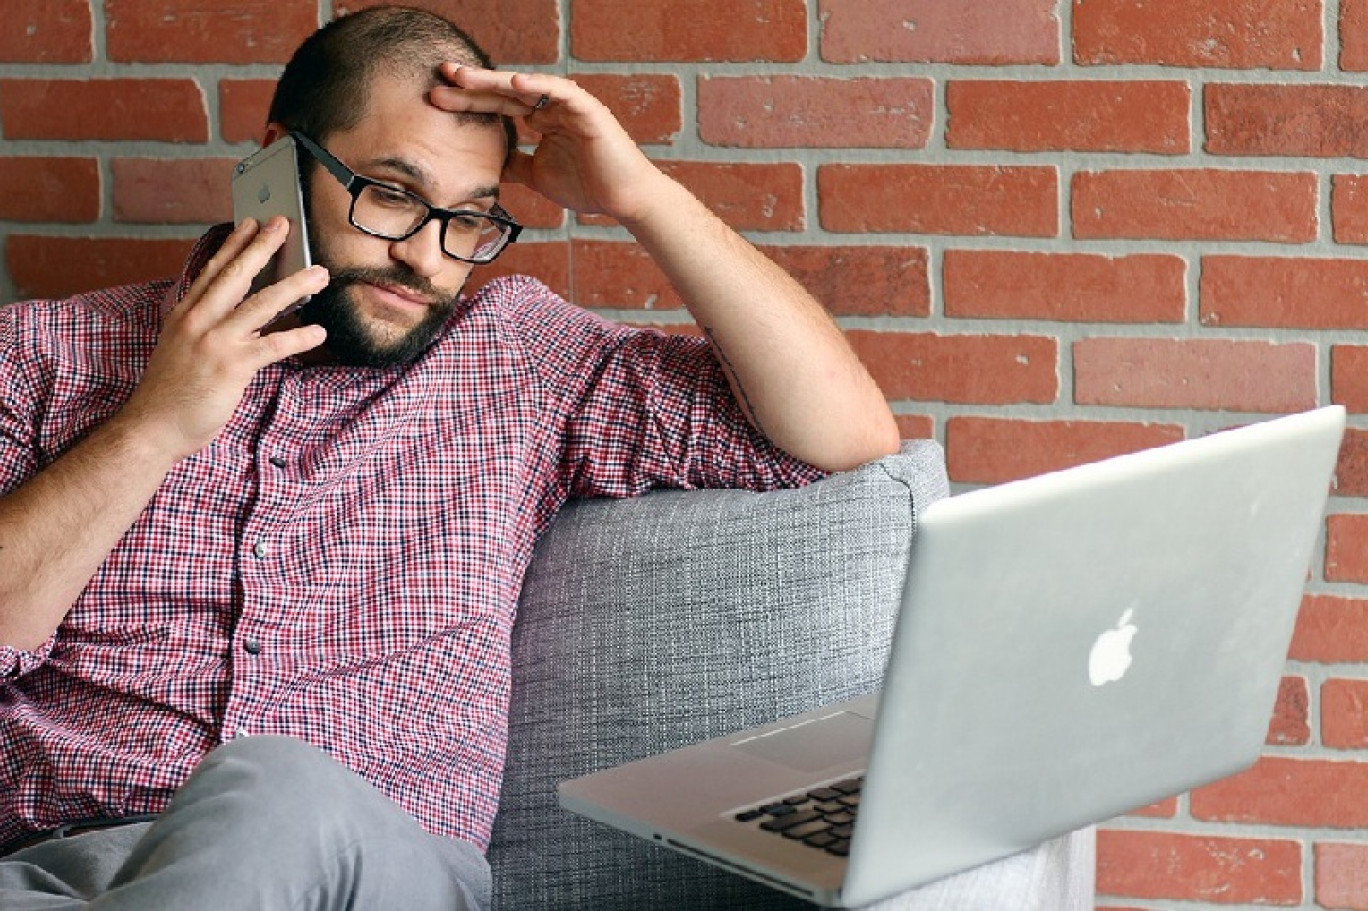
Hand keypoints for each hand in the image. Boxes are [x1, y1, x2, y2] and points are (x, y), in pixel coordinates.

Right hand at [119, 217, 328, 460]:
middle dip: (262, 247)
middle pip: (236, 275)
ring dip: (294, 286)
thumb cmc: (170, 393)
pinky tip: (319, 332)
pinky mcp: (232, 366)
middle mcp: (198, 321)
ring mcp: (215, 342)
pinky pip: (273, 346)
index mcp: (185, 314)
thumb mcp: (182, 349)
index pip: (212, 271)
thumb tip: (242, 317)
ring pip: (261, 304)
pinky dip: (299, 336)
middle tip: (284, 224)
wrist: (152, 427)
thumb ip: (208, 329)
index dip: (233, 245)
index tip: (250, 223)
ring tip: (319, 274)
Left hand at [429, 64, 669, 224]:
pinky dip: (539, 87)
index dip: (469, 101)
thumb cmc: (588, 187)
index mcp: (542, 119)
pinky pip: (560, 92)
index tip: (436, 99)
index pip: (498, 106)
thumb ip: (515, 166)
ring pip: (527, 87)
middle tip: (441, 74)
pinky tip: (514, 84)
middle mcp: (553, 107)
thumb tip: (490, 166)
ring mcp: (570, 106)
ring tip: (465, 77)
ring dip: (495, 81)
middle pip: (505, 92)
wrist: (624, 200)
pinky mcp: (588, 110)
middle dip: (472, 84)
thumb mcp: (538, 176)